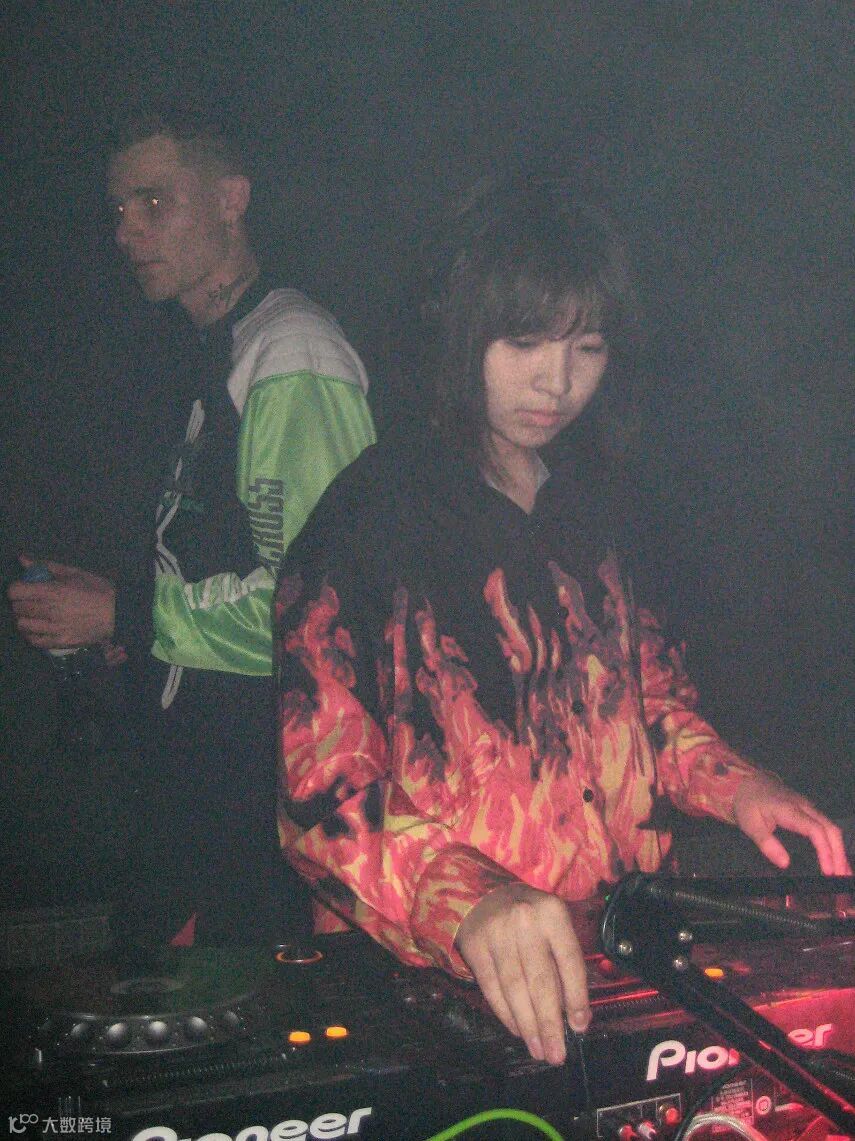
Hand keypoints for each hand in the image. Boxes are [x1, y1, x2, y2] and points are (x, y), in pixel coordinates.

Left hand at [8, 556, 115, 648]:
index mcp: (53, 591)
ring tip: (33, 615)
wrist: (118, 614)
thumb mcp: (74, 573)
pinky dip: (31, 634)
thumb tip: (23, 559)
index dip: (16, 588)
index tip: (23, 588)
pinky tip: (39, 628)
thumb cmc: (98, 590)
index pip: (16, 591)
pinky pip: (34, 640)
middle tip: (30, 600)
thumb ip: (46, 566)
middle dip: (20, 602)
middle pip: (17, 608)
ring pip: (22, 625)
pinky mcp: (60, 642)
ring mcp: (55, 628)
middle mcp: (50, 610)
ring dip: (24, 618)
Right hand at [454, 882, 589, 1064]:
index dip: (576, 998)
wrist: (481, 894)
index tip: (579, 1027)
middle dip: (550, 1023)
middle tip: (556, 1054)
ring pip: (515, 989)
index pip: (569, 961)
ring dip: (528, 1026)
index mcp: (552, 913)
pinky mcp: (474, 946)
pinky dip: (505, 1014)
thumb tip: (577, 1016)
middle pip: (541, 981)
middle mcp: (525, 921)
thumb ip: (565, 962)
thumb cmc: (528, 916)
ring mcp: (496, 933)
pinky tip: (518, 1030)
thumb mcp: (552, 924)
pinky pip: (492, 988)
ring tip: (539, 1050)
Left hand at [733, 774, 851, 875]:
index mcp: (790, 810)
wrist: (747, 782)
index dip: (825, 851)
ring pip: (831, 827)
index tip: (828, 871)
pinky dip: (834, 843)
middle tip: (842, 877)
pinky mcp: (809, 810)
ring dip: (839, 850)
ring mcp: (808, 807)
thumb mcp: (750, 825)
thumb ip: (766, 843)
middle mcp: (804, 807)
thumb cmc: (748, 804)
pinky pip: (826, 826)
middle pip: (830, 829)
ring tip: (844, 872)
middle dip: (839, 853)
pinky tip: (836, 857)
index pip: (815, 830)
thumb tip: (785, 864)